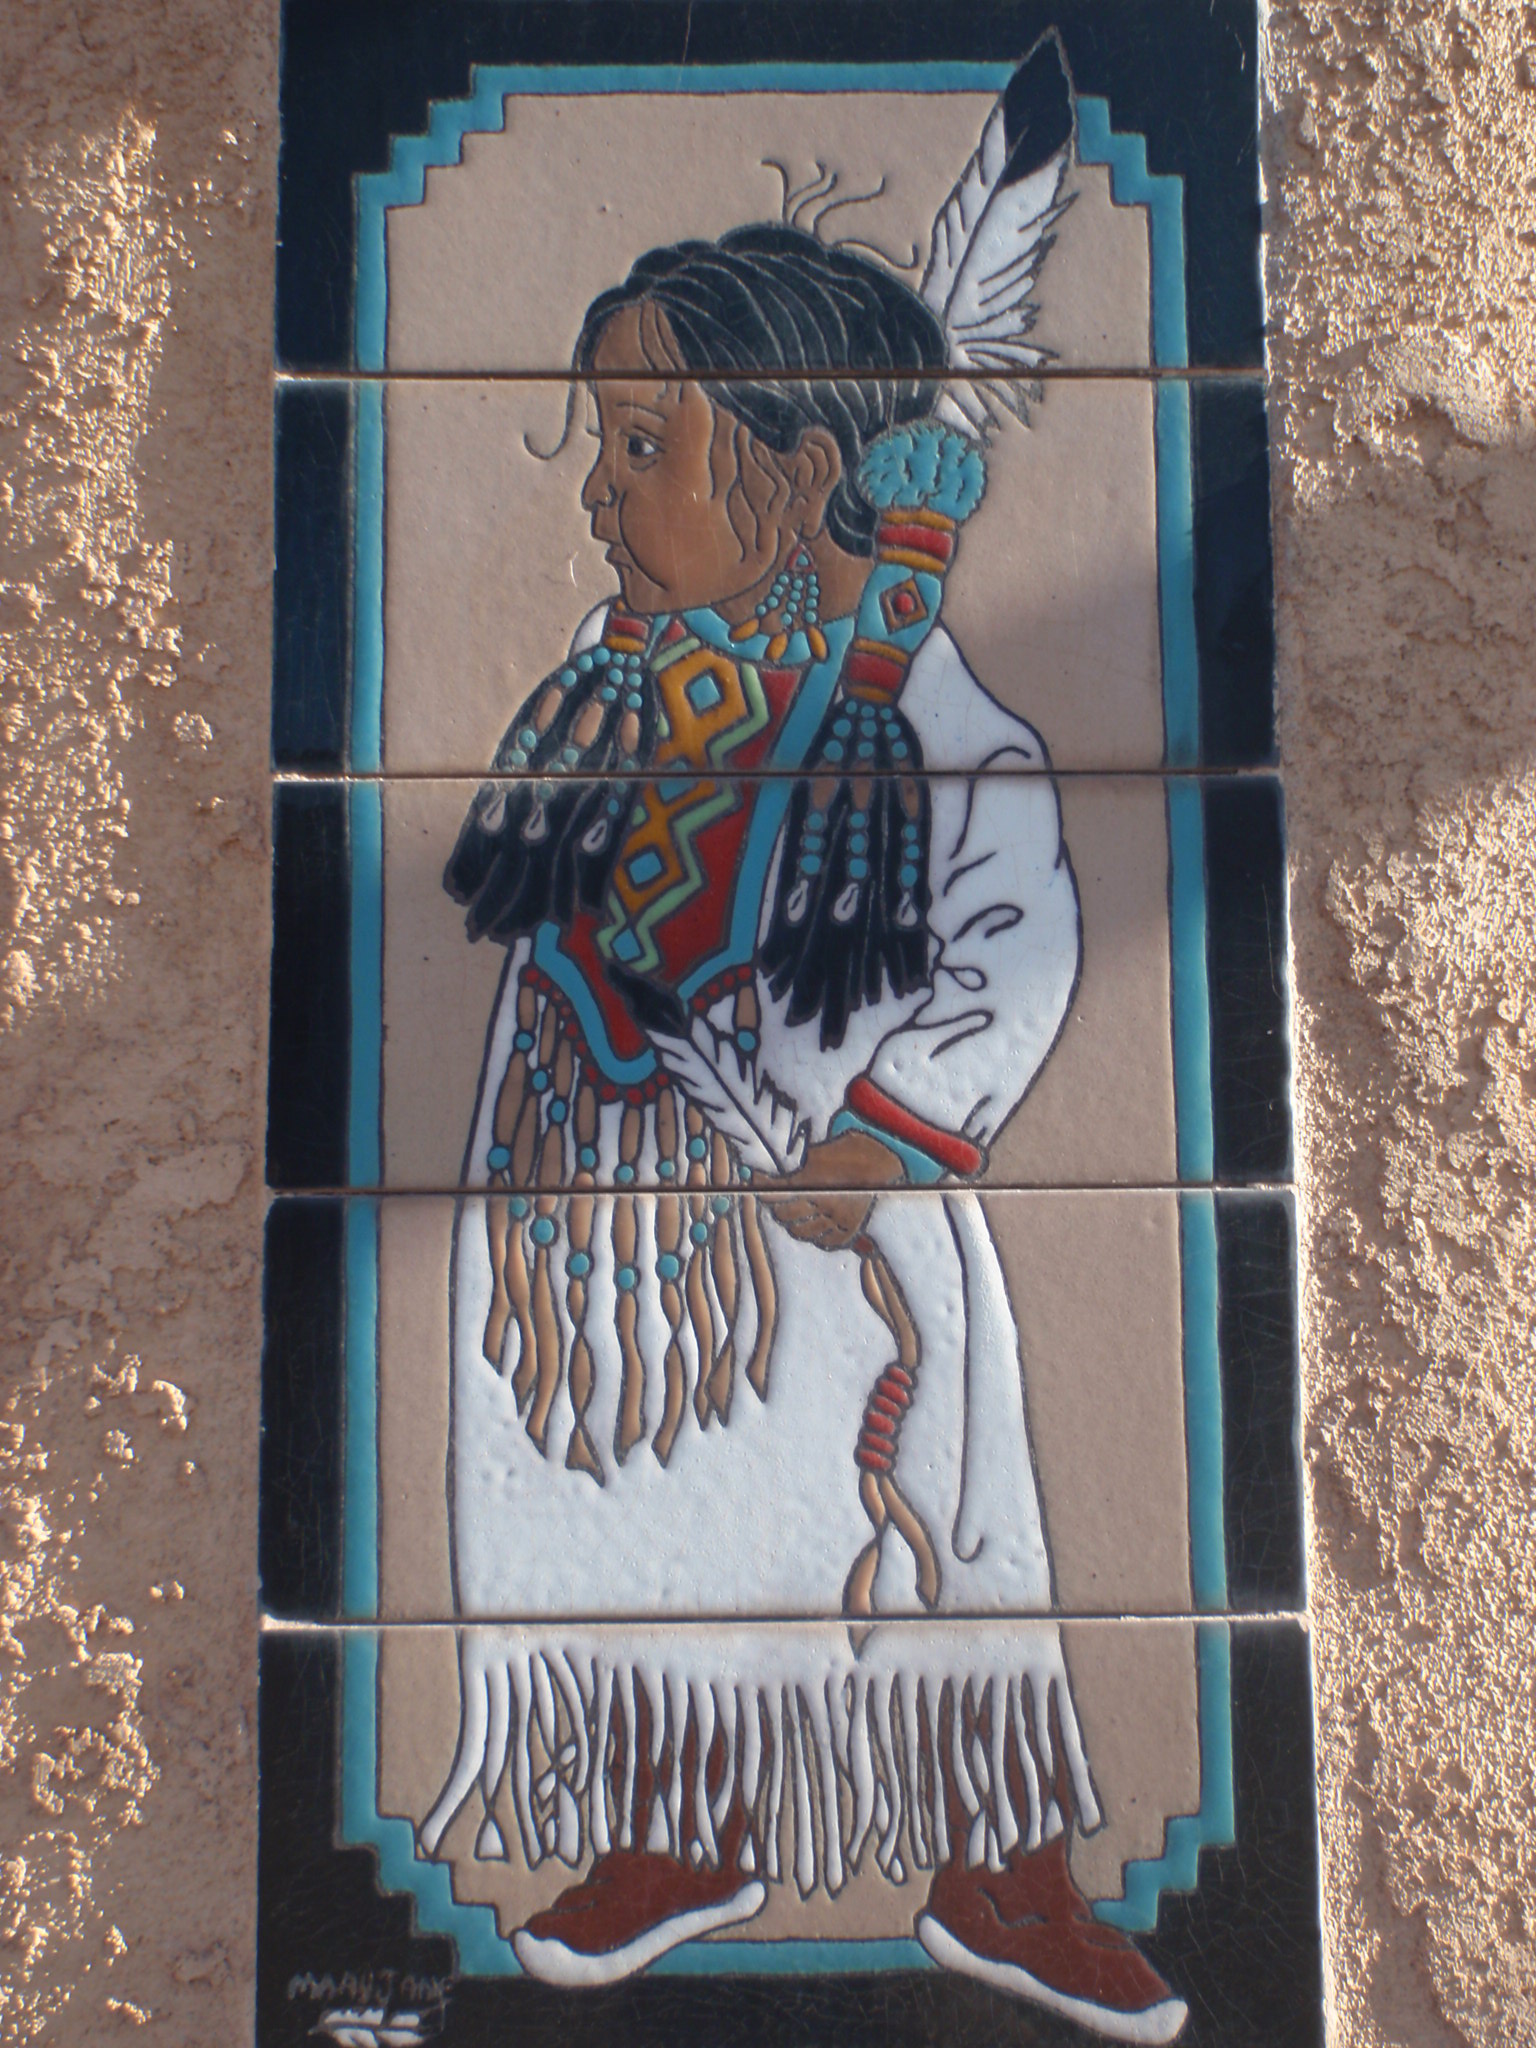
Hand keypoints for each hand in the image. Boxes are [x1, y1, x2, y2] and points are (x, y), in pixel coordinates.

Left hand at [769, 1130, 903, 1250]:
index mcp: (813, 1182)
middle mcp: (823, 1202)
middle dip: (775, 1208)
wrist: (876, 1161)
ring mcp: (837, 1218)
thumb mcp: (813, 1155)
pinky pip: (824, 1241)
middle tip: (775, 1203)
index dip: (761, 1189)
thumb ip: (791, 1169)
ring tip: (790, 1218)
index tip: (757, 1185)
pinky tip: (812, 1227)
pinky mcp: (850, 1229)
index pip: (774, 1193)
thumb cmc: (841, 1155)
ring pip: (801, 1232)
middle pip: (784, 1215)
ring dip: (791, 1224)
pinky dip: (815, 1236)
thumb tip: (760, 1177)